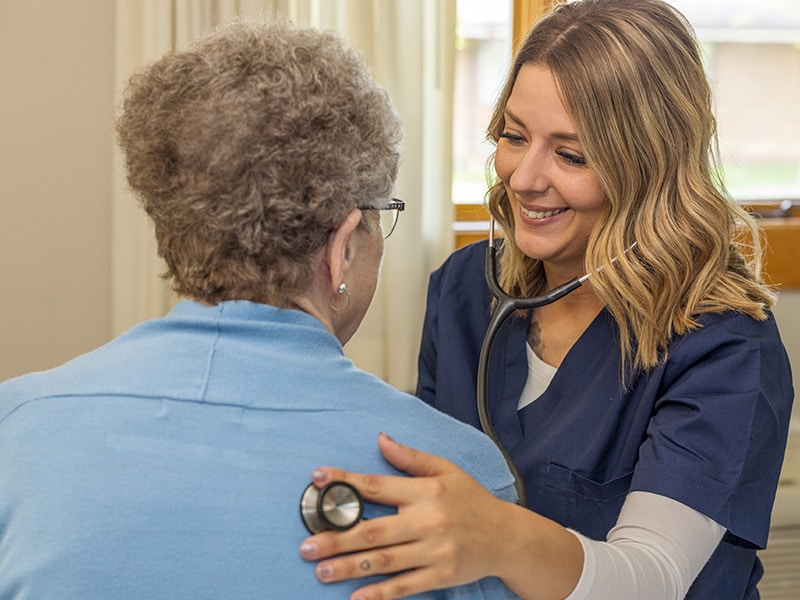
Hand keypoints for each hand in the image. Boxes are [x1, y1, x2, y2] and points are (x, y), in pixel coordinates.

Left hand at [298, 432, 523, 599]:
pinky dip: (380, 594)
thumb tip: (381, 439)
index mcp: (426, 491)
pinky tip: (355, 598)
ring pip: (384, 561)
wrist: (506, 537)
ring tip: (321, 570)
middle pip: (374, 531)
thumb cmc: (471, 500)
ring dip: (349, 567)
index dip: (345, 481)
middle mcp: (428, 521)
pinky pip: (405, 586)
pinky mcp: (441, 575)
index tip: (318, 478)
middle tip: (307, 544)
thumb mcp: (446, 470)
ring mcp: (434, 551)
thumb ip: (410, 458)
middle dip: (337, 538)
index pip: (377, 485)